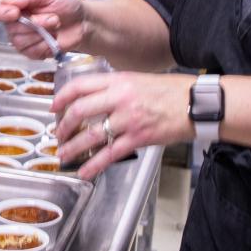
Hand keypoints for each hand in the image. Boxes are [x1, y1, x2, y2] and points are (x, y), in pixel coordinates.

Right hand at [0, 0, 87, 59]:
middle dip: (35, 23)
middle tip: (52, 17)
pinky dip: (46, 45)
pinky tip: (53, 38)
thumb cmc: (65, 3)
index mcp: (14, 5)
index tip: (14, 12)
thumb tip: (8, 4)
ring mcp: (22, 39)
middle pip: (10, 28)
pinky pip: (32, 52)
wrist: (82, 21)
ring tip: (54, 26)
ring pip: (21, 41)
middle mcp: (15, 23)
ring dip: (43, 34)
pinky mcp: (32, 53)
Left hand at [53, 72, 196, 179]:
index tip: (54, 107)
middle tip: (58, 134)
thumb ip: (116, 87)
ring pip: (91, 135)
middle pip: (80, 111)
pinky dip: (93, 165)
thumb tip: (94, 98)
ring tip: (64, 154)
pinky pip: (110, 154)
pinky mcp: (139, 139)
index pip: (80, 86)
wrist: (197, 104)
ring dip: (73, 147)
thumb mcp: (139, 79)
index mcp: (119, 81)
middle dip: (64, 126)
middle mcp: (120, 98)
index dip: (62, 97)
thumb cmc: (172, 91)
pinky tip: (84, 171)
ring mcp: (129, 120)